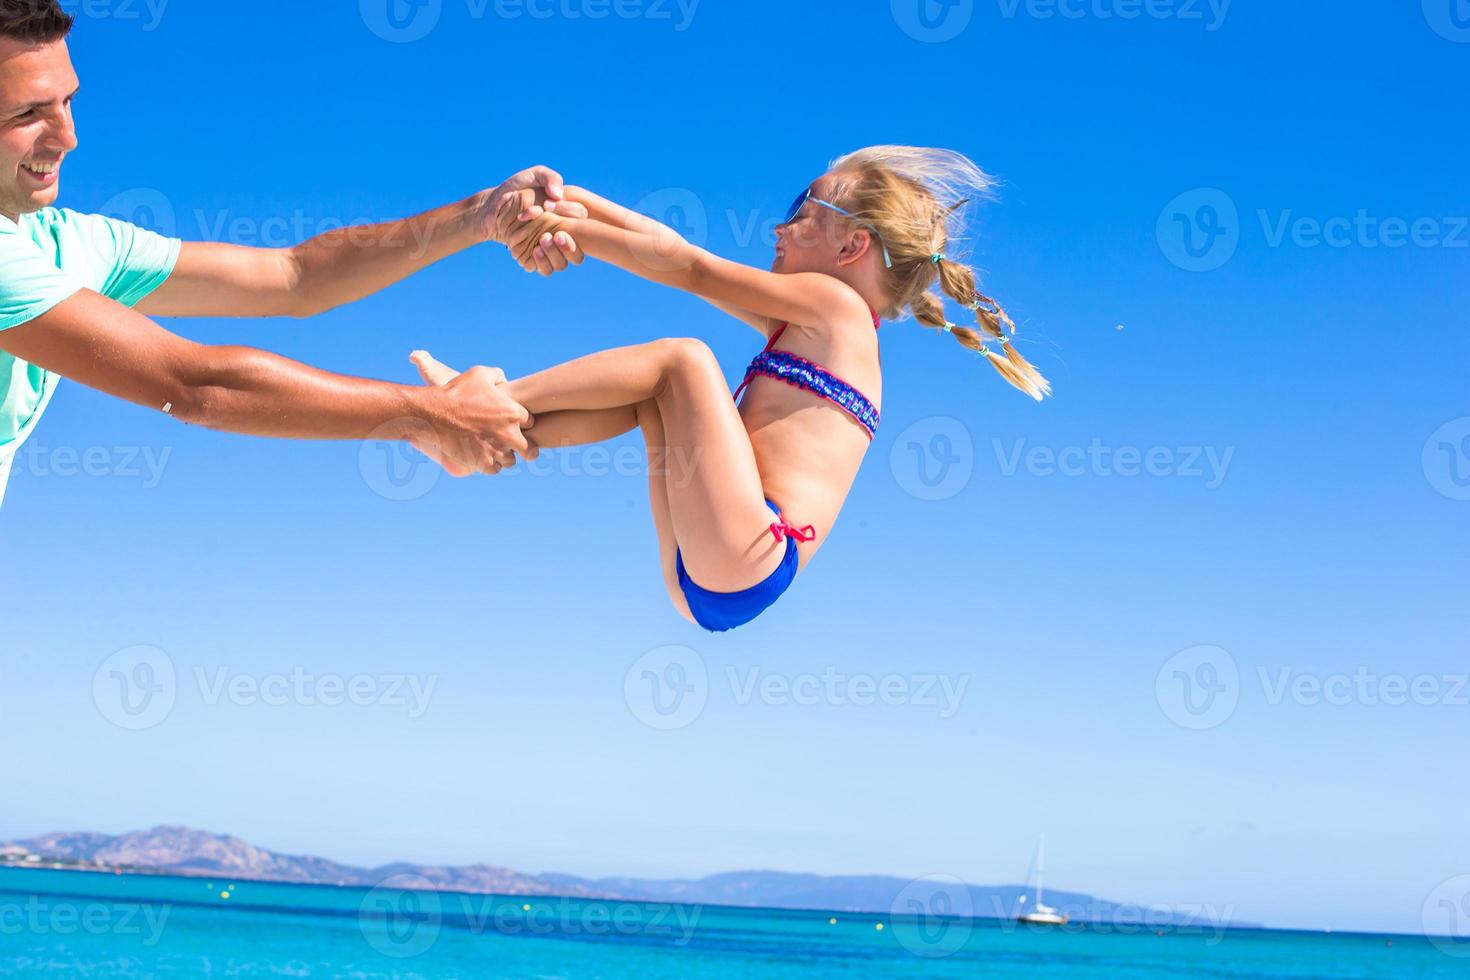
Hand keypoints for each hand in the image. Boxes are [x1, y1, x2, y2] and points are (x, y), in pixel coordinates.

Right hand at [408, 350, 536, 475]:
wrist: (434, 414)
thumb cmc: (456, 392)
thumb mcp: (479, 374)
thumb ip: (497, 375)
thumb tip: (504, 380)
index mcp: (512, 413)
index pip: (531, 422)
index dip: (524, 423)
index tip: (517, 423)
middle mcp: (508, 434)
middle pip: (530, 450)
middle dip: (528, 450)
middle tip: (525, 449)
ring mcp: (495, 450)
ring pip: (511, 461)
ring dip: (507, 456)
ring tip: (499, 451)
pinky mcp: (481, 463)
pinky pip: (494, 469)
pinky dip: (491, 465)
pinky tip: (487, 458)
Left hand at [480, 166, 585, 274]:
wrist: (493, 205)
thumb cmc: (517, 188)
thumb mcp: (535, 176)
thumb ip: (550, 178)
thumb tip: (558, 195)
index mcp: (569, 219)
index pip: (582, 221)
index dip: (571, 215)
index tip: (549, 206)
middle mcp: (563, 238)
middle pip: (578, 252)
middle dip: (569, 245)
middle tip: (556, 234)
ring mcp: (549, 252)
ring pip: (562, 264)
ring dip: (555, 254)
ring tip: (542, 239)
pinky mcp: (535, 261)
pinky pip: (545, 270)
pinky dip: (541, 262)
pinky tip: (534, 250)